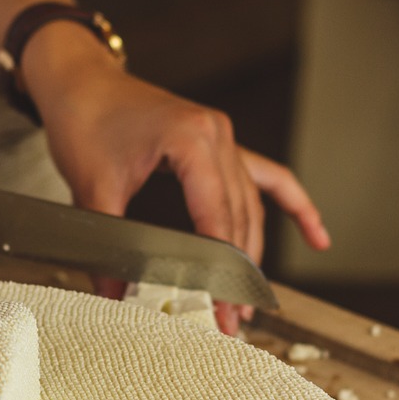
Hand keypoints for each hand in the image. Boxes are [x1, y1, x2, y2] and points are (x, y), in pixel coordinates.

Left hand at [23, 23, 329, 333]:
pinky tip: (317, 235)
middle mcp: (217, 135)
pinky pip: (268, 178)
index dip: (220, 268)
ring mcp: (224, 138)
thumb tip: (113, 291)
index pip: (217, 217)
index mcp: (191, 140)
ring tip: (249, 302)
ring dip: (253, 255)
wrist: (81, 80)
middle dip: (238, 274)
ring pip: (250, 207)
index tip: (219, 307)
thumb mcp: (91, 185)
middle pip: (239, 217)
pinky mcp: (221, 144)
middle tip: (232, 320)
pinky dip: (293, 206)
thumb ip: (106, 239)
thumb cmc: (85, 119)